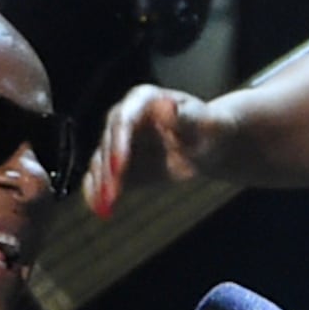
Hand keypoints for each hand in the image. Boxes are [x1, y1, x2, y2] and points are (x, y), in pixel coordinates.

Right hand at [88, 83, 233, 216]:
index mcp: (143, 99)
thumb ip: (187, 116)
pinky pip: (101, 178)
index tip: (121, 167)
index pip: (123, 120)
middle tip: (113, 196)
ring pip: (101, 163)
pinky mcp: (117, 164)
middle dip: (109, 172)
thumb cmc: (210, 129)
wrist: (208, 145)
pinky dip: (98, 194)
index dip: (119, 144)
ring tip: (106, 209)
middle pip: (108, 144)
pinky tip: (101, 210)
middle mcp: (124, 117)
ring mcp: (118, 141)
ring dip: (101, 187)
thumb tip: (166, 106)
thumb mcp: (205, 123)